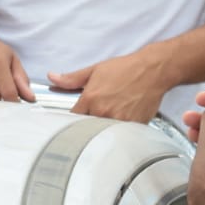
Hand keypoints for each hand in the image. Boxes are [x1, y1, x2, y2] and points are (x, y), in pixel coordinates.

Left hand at [50, 52, 171, 122]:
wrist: (152, 71)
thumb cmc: (125, 69)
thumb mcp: (95, 70)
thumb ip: (72, 79)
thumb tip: (53, 78)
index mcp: (91, 98)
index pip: (72, 118)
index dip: (70, 119)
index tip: (73, 119)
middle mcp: (104, 112)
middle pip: (86, 128)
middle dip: (86, 125)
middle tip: (91, 119)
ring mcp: (119, 121)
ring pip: (103, 133)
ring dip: (102, 130)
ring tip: (107, 120)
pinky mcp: (134, 127)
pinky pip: (121, 135)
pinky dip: (118, 132)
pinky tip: (120, 122)